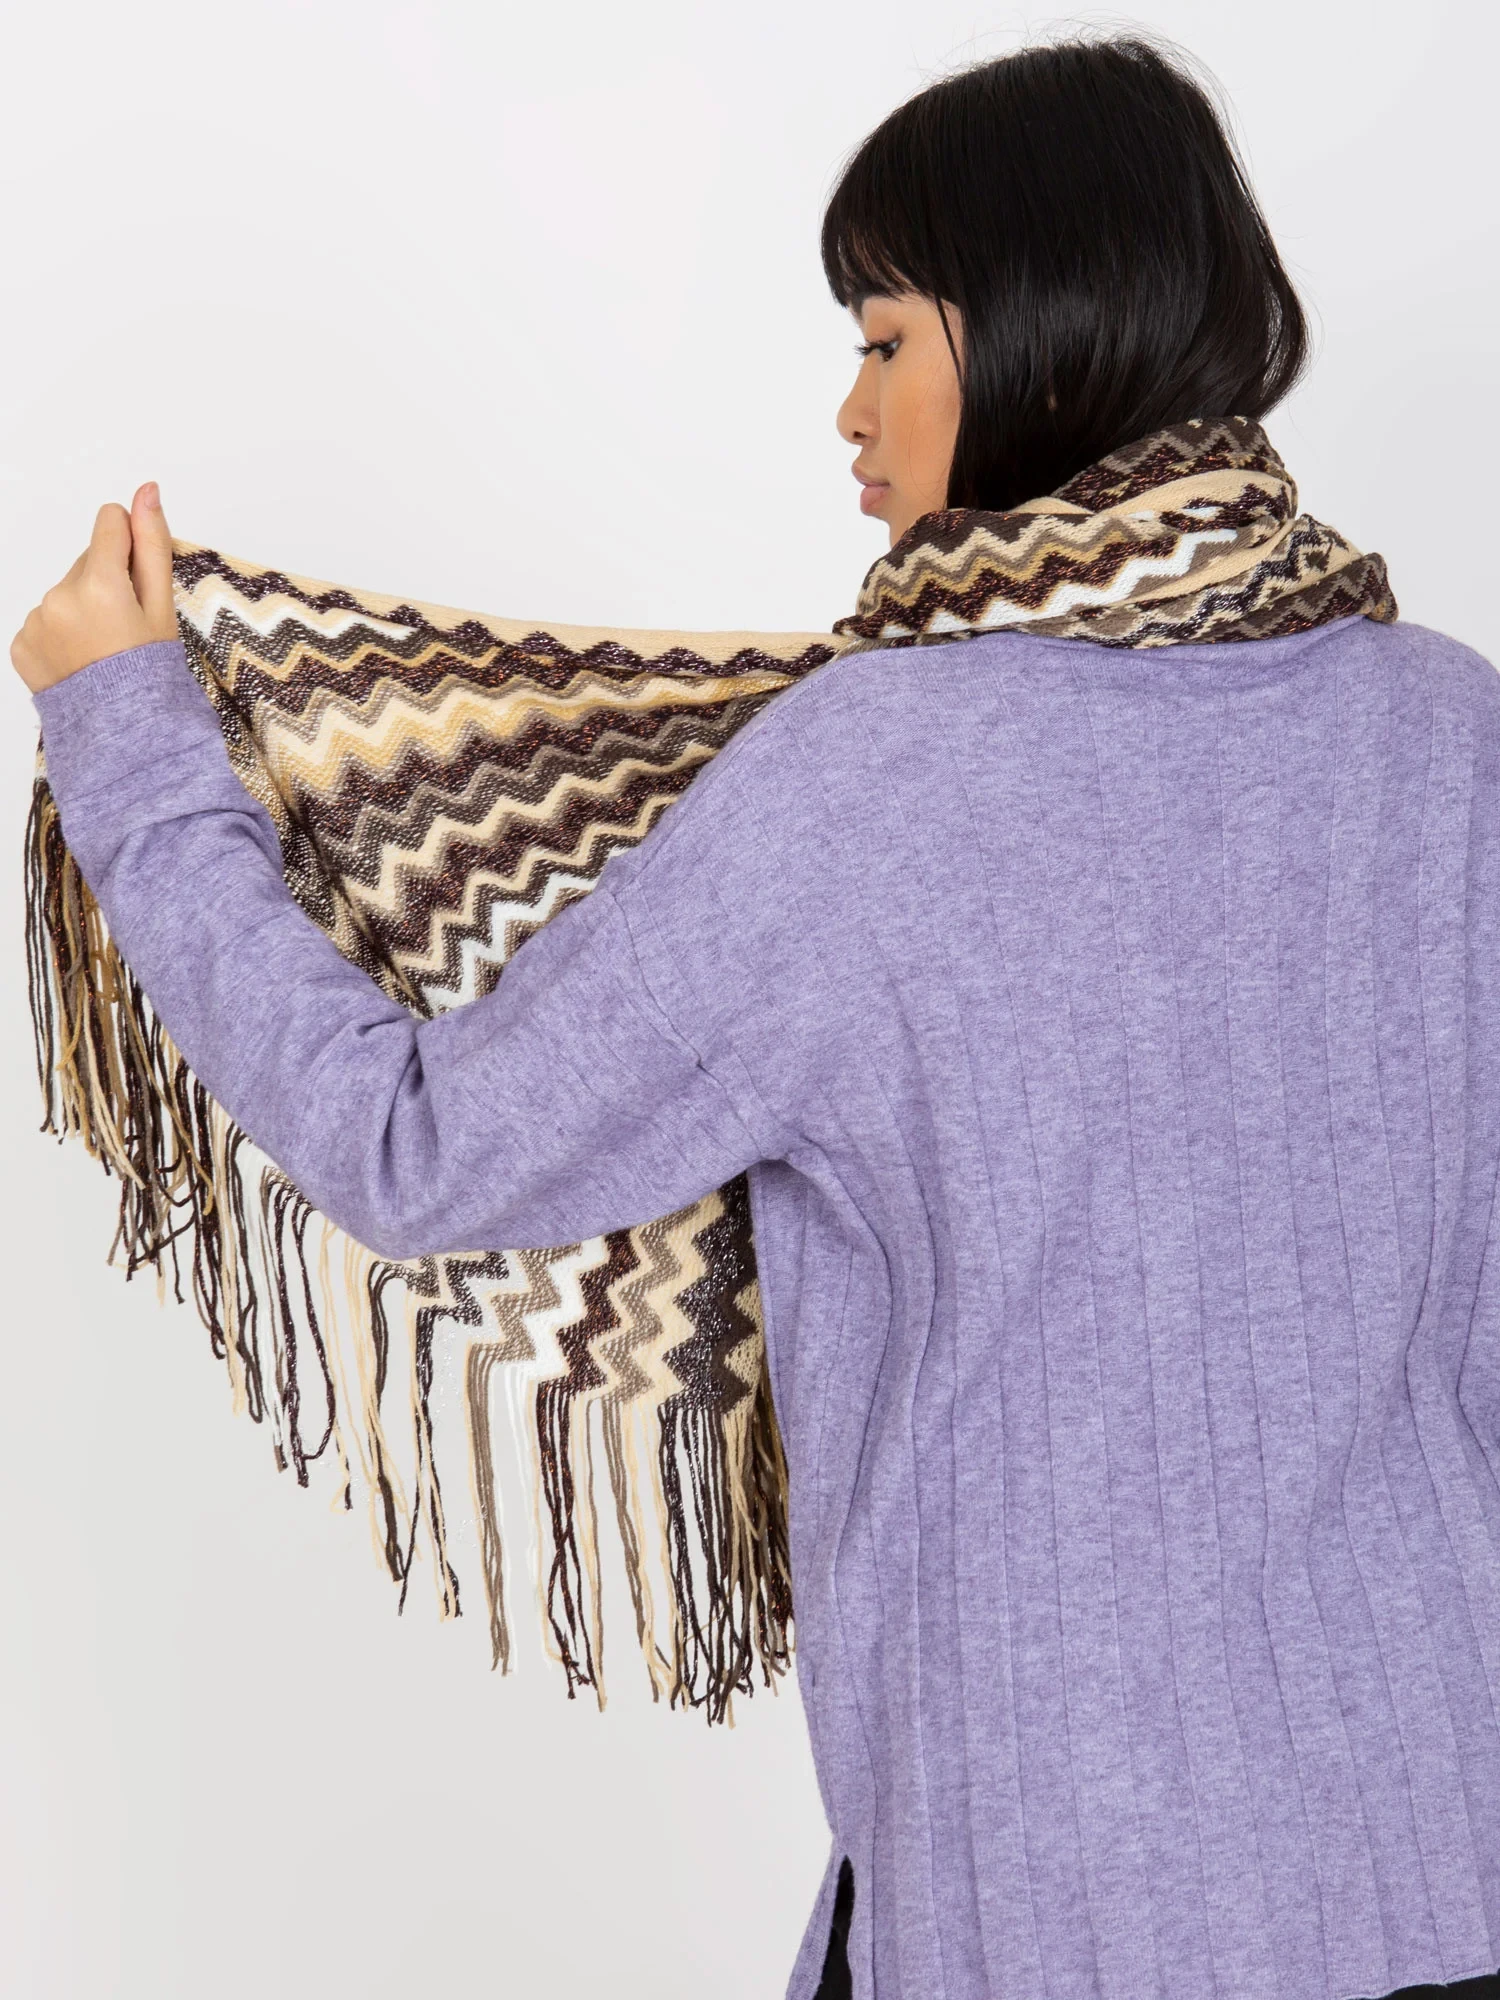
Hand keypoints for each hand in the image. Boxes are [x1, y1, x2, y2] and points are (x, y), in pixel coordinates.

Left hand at [10, 483, 177, 694]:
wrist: (124, 737)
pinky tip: (81, 661)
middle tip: (125, 630)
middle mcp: (60, 597)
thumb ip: (152, 544)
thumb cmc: (151, 675)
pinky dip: (61, 635)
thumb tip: (146, 490)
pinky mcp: (21, 644)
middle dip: (107, 584)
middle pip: (88, 562)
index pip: (110, 523)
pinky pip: (44, 621)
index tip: (137, 580)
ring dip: (84, 610)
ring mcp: (36, 622)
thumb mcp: (162, 608)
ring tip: (103, 650)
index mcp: (100, 584)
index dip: (130, 546)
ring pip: (65, 592)